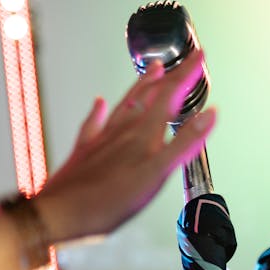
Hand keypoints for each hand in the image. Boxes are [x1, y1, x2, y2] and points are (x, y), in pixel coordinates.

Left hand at [33, 51, 214, 244]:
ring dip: (142, 86)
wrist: (60, 213)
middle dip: (171, 76)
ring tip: (152, 71)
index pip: (171, 94)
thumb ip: (185, 142)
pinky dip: (100, 111)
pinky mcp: (86, 150)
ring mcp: (104, 138)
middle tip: (182, 61)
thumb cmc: (109, 200)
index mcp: (144, 134)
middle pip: (151, 95)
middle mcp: (124, 130)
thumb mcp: (158, 174)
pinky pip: (95, 122)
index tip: (199, 56)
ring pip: (127, 104)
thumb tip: (209, 114)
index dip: (188, 75)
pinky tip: (99, 103)